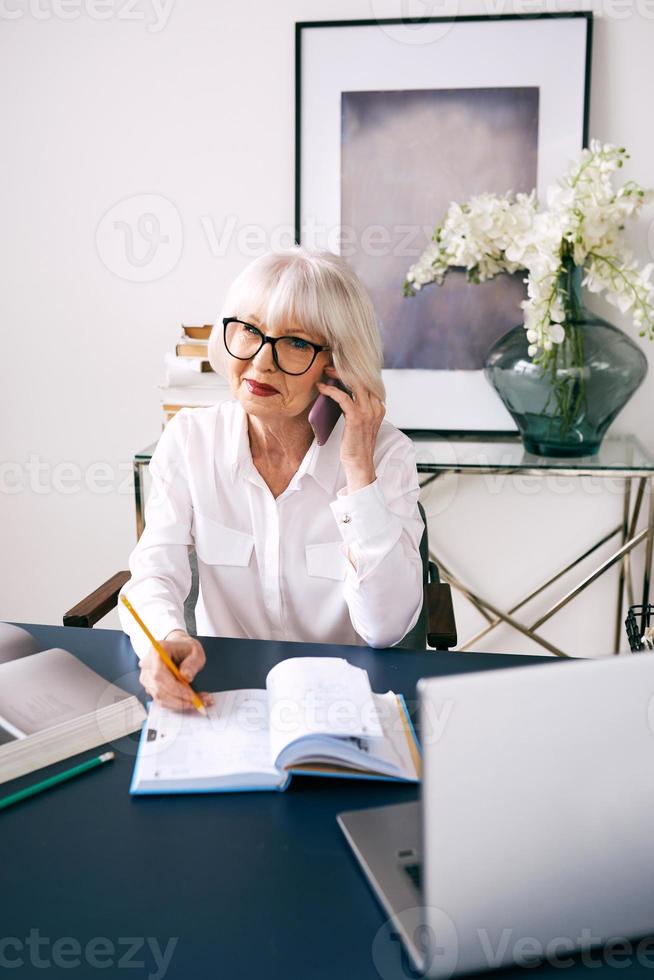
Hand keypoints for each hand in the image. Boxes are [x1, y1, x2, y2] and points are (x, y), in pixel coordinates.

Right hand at [138, 630, 213, 710]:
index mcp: (157, 650)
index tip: (191, 695)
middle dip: (179, 699)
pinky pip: (161, 700)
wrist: (179, 648)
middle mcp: (147, 664)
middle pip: (158, 689)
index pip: (159, 674)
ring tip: (198, 702)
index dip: (174, 688)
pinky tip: (190, 702)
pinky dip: (176, 704)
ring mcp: (146, 677)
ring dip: (179, 703)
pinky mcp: (150, 687)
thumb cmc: (187, 649)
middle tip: (198, 702)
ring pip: (159, 697)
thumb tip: (186, 677)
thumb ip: (192, 663)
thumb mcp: (196, 651)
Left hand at [316, 365, 384, 492]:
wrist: (360, 464)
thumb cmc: (357, 445)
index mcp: (379, 406)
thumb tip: (343, 393)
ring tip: (325, 372)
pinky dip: (331, 390)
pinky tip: (322, 388)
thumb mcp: (361, 423)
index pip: (368, 381)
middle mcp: (376, 406)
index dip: (353, 372)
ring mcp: (368, 412)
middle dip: (345, 369)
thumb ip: (358, 407)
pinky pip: (343, 397)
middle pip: (362, 378)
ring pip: (354, 384)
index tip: (340, 366)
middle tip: (330, 366)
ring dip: (337, 375)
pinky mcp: (357, 417)